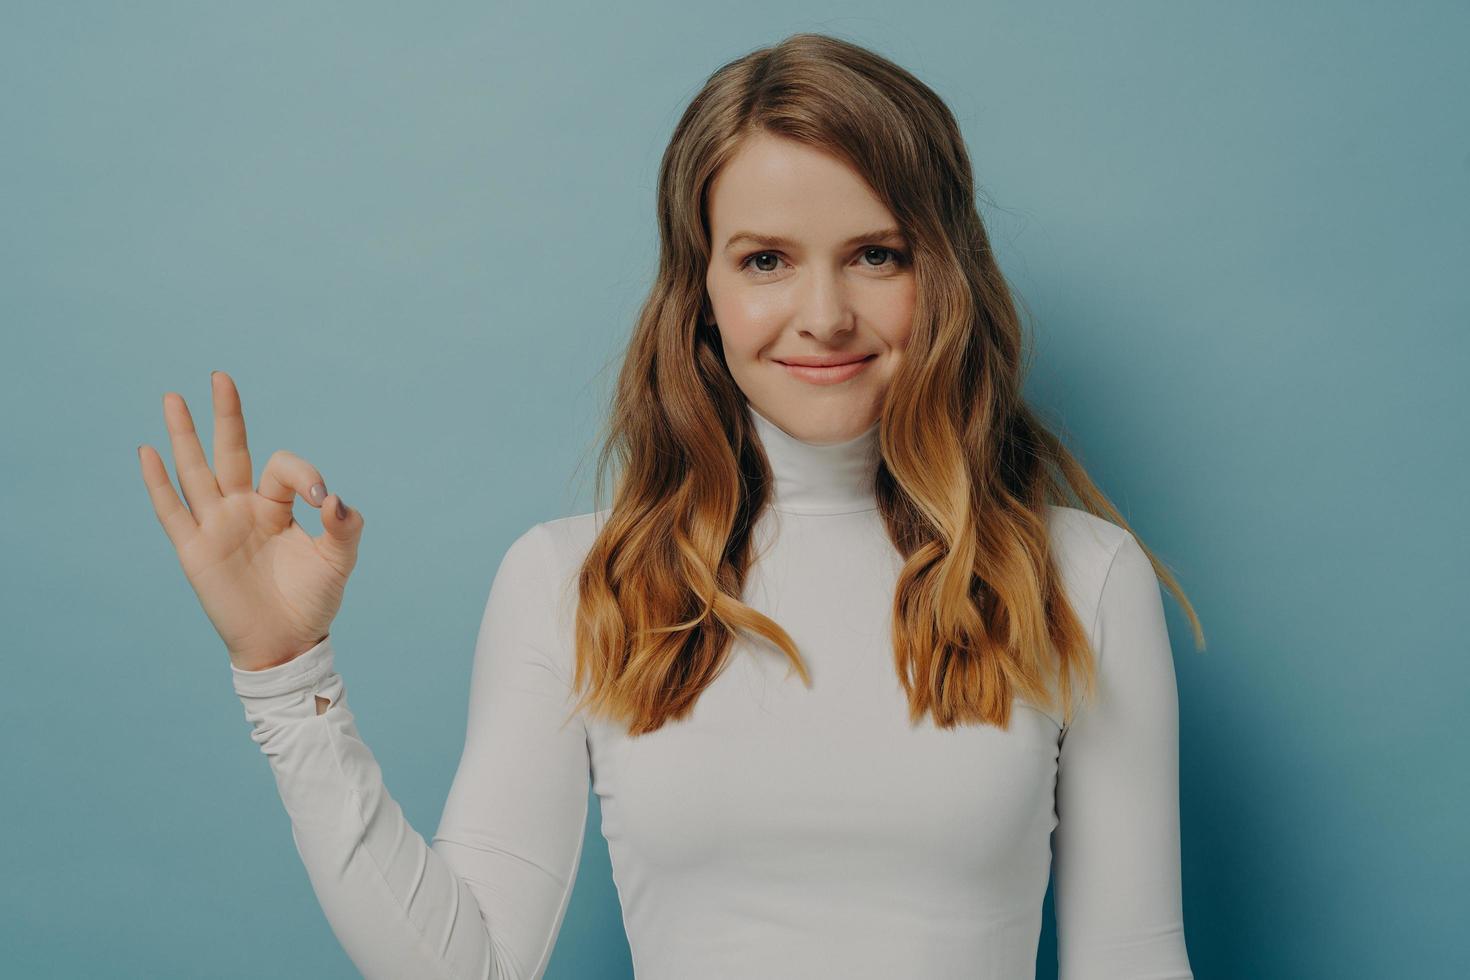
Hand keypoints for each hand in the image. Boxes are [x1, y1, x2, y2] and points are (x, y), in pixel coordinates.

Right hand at [138, 371, 364, 670]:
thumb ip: (345, 527)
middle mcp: (243, 509)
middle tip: (221, 377)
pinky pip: (172, 512)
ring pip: (196, 472)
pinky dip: (158, 483)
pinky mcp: (195, 551)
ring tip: (173, 398)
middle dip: (226, 416)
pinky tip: (148, 453)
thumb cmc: (314, 600)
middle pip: (230, 452)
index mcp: (278, 506)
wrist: (286, 643)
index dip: (306, 476)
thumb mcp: (339, 561)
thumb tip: (336, 499)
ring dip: (183, 436)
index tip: (326, 504)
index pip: (284, 470)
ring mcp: (216, 527)